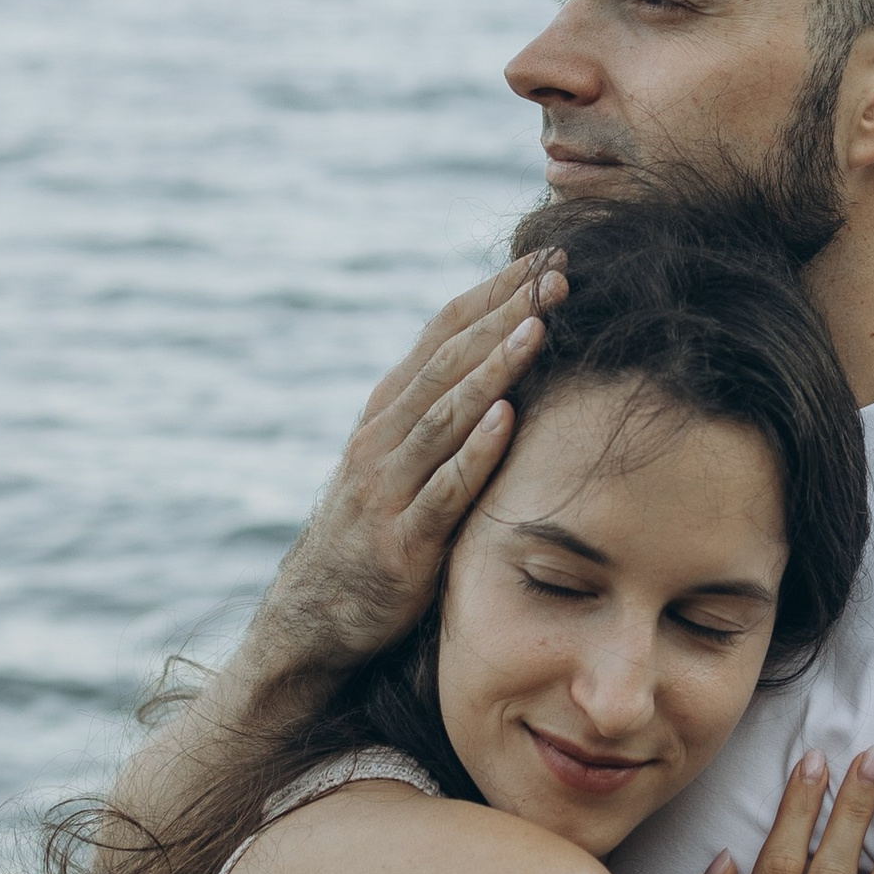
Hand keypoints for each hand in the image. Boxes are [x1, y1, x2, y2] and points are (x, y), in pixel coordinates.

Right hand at [242, 258, 564, 688]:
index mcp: (386, 410)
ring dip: (493, 370)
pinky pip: (443, 492)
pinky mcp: (401, 541)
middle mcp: (381, 438)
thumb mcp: (400, 459)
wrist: (317, 612)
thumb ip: (439, 411)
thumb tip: (504, 352)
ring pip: (444, 417)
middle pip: (446, 362)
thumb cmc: (377, 527)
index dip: (492, 294)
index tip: (543, 261)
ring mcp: (387, 488)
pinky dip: (474, 453)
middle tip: (555, 278)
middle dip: (503, 316)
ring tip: (537, 330)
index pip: (441, 333)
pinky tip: (507, 421)